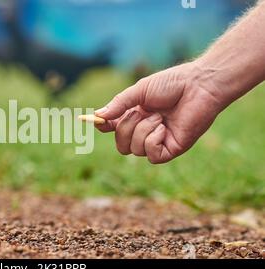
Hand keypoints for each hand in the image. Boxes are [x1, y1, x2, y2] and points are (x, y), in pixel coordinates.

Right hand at [95, 62, 226, 163]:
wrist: (199, 85)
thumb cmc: (172, 84)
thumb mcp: (139, 91)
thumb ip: (118, 104)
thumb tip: (97, 117)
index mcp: (136, 116)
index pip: (113, 129)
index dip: (104, 127)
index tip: (100, 121)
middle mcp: (145, 131)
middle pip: (121, 145)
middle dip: (125, 129)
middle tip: (139, 112)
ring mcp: (158, 141)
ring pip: (135, 150)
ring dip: (143, 130)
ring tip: (159, 117)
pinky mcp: (171, 149)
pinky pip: (151, 155)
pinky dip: (153, 140)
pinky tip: (163, 127)